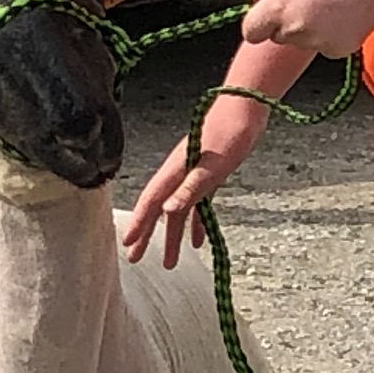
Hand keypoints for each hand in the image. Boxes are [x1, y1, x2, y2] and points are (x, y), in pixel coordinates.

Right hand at [120, 90, 270, 268]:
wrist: (245, 110)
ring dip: (172, 236)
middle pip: (158, 210)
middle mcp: (179, 174)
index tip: (128, 244)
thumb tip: (166, 211)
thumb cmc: (228, 134)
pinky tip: (197, 241)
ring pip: (177, 211)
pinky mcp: (207, 176)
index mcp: (175, 172)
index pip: (151, 202)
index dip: (139, 224)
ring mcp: (192, 175)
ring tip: (169, 262)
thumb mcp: (211, 168)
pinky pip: (196, 205)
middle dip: (147, 235)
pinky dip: (196, 224)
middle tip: (135, 258)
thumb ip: (189, 190)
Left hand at [239, 0, 373, 59]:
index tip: (269, 14)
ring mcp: (317, 43)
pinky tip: (340, 13)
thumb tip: (254, 0)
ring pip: (301, 42)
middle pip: (277, 37)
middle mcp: (293, 31)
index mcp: (276, 9)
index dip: (259, 22)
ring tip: (327, 1)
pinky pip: (324, 46)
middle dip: (286, 22)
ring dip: (308, 28)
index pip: (251, 32)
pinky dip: (330, 34)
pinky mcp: (337, 50)